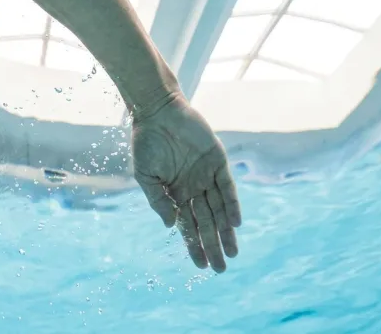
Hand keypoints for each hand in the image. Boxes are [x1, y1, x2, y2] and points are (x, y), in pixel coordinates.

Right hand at [132, 92, 240, 271]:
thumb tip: (171, 226)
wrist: (158, 112)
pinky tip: (235, 222)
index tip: (200, 265)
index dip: (194, 245)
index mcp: (176, 194)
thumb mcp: (145, 176)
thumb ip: (158, 201)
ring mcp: (207, 175)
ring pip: (220, 209)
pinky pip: (227, 186)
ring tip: (232, 252)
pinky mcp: (217, 161)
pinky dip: (232, 204)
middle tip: (221, 268)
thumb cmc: (146, 142)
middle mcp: (194, 188)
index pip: (189, 225)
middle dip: (213, 245)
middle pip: (208, 222)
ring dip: (227, 231)